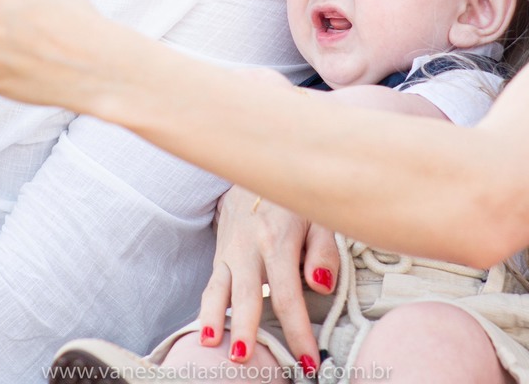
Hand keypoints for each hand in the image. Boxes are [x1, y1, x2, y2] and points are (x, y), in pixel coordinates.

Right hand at [197, 186, 338, 373]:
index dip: (297, 330)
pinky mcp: (220, 256)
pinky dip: (206, 310)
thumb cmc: (294, 200)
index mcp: (279, 240)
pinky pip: (211, 286)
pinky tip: (205, 332)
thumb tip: (321, 286)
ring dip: (215, 320)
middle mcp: (249, 248)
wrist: (257, 168)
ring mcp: (230, 252)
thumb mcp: (318, 217)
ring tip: (213, 346)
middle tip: (247, 359)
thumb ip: (323, 252)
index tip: (308, 360)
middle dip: (248, 330)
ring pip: (219, 291)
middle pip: (247, 296)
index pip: (288, 294)